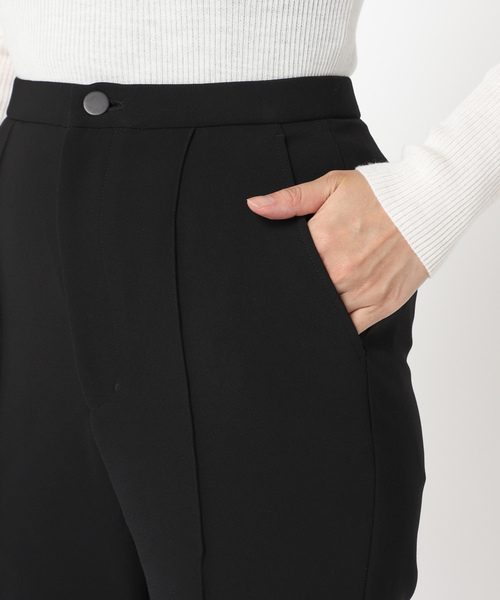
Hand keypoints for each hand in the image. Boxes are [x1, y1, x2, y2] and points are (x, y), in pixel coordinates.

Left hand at [246, 169, 428, 334]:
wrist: (428, 204)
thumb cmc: (379, 194)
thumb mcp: (332, 186)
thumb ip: (291, 199)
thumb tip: (254, 205)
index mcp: (323, 242)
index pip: (287, 270)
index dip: (279, 275)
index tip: (270, 281)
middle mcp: (340, 271)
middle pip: (304, 294)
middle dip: (294, 295)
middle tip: (285, 297)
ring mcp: (362, 291)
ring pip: (325, 313)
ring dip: (315, 311)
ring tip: (306, 308)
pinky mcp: (381, 304)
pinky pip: (351, 328)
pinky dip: (338, 326)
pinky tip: (329, 320)